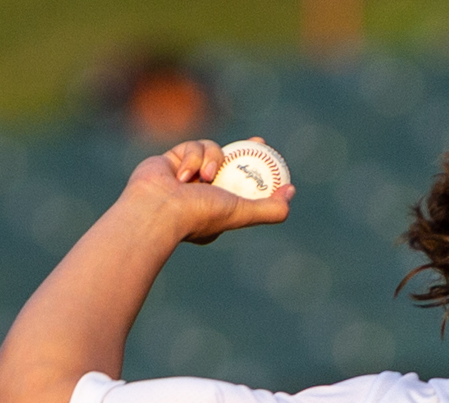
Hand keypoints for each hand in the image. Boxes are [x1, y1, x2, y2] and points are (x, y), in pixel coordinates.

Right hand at [124, 137, 293, 244]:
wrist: (157, 209)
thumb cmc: (199, 214)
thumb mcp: (241, 213)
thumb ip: (269, 209)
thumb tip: (291, 193)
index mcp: (218, 207)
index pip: (243, 183)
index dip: (257, 168)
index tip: (270, 156)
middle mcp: (202, 192)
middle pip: (228, 162)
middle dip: (243, 150)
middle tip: (258, 142)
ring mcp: (186, 175)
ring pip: (211, 150)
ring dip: (211, 159)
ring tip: (204, 178)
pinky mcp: (171, 160)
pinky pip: (191, 147)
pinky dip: (191, 158)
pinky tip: (180, 176)